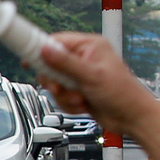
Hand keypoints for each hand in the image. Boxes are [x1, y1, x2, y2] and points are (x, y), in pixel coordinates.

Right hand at [38, 35, 159, 137]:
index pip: (57, 41)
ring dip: (64, 95)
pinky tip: (83, 104)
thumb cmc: (123, 93)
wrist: (132, 118)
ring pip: (54, 83)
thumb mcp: (91, 76)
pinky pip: (61, 96)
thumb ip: (65, 63)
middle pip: (50, 64)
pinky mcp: (78, 90)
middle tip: (61, 86)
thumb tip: (45, 50)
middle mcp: (83, 58)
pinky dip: (69, 103)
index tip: (28, 56)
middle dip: (55, 80)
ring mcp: (80, 75)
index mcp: (89, 46)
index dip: (40, 49)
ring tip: (80, 98)